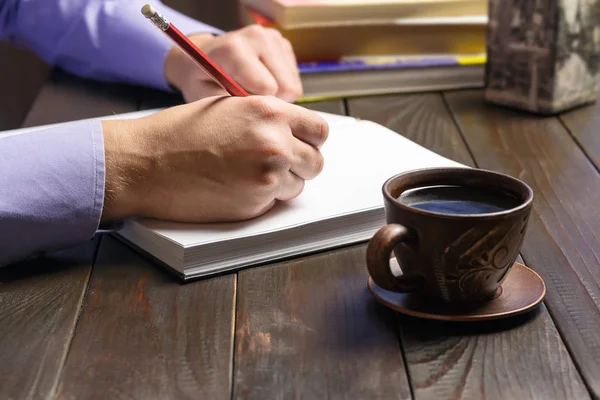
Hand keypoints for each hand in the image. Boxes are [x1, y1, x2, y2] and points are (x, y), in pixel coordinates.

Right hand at [100, 96, 326, 222]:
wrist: (146, 163)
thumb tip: (292, 132)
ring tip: (246, 176)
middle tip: (275, 166)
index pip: (320, 130)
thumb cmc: (180, 133)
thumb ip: (266, 118)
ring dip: (280, 184)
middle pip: (315, 162)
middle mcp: (275, 142)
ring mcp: (268, 175)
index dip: (311, 140)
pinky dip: (261, 199)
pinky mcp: (255, 202)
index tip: (301, 145)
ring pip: (297, 186)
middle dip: (300, 165)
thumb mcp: (230, 107)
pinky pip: (274, 203)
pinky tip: (234, 188)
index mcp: (270, 112)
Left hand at [164, 25, 302, 102]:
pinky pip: (295, 77)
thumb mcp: (206, 99)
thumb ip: (233, 108)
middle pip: (287, 87)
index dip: (258, 105)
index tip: (243, 105)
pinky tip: (262, 81)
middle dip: (272, 101)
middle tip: (250, 102)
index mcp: (234, 49)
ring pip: (294, 84)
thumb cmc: (201, 81)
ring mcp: (272, 37)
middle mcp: (257, 36)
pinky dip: (281, 85)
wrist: (202, 55)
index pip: (268, 88)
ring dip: (278, 94)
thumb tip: (259, 118)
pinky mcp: (283, 42)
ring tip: (254, 91)